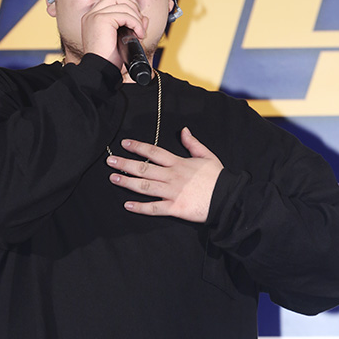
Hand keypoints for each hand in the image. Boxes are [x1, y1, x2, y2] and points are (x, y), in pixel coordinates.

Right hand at [81, 0, 147, 69]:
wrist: (100, 71)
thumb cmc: (108, 60)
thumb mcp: (120, 40)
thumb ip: (130, 26)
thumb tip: (144, 18)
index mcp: (91, 19)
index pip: (110, 0)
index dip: (125, 2)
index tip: (136, 12)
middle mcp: (91, 15)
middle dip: (132, 8)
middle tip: (139, 25)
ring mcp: (95, 16)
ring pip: (123, 6)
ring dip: (136, 19)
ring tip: (140, 33)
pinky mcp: (102, 20)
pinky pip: (125, 15)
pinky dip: (136, 24)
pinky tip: (138, 35)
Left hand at [106, 127, 223, 221]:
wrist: (228, 198)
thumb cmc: (218, 178)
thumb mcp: (207, 156)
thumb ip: (193, 143)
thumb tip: (183, 130)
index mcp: (179, 163)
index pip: (154, 152)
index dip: (138, 147)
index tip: (124, 143)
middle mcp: (172, 176)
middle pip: (144, 168)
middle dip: (125, 164)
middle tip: (110, 161)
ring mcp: (172, 192)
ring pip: (145, 186)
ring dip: (127, 182)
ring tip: (113, 178)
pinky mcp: (175, 208)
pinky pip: (154, 208)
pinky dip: (140, 207)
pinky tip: (127, 205)